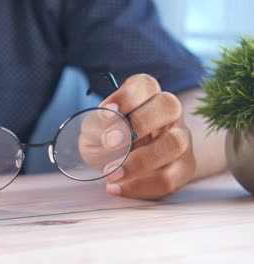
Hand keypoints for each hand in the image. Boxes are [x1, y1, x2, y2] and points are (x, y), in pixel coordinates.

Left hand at [82, 74, 194, 198]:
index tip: (105, 112)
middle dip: (140, 123)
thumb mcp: (94, 130)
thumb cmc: (106, 141)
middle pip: (170, 106)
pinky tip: (116, 188)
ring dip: (140, 161)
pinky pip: (169, 178)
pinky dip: (140, 186)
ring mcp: (181, 140)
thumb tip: (111, 130)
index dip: (126, 97)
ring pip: (176, 144)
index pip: (146, 85)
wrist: (118, 166)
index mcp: (146, 97)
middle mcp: (169, 115)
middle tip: (110, 143)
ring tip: (111, 173)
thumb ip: (99, 126)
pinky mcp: (182, 169)